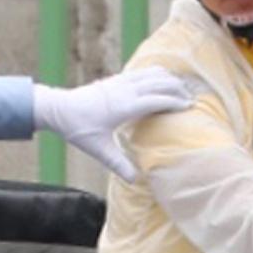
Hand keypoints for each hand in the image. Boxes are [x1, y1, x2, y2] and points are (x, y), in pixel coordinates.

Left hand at [31, 68, 192, 182]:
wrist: (59, 109)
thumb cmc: (79, 129)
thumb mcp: (99, 150)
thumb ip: (118, 165)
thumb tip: (135, 181)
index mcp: (124, 106)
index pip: (156, 100)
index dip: (175, 102)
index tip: (190, 107)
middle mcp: (125, 90)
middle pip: (159, 83)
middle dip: (177, 89)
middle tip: (192, 99)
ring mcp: (121, 82)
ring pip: (152, 74)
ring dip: (169, 79)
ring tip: (183, 88)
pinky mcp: (116, 79)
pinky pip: (142, 72)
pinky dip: (157, 73)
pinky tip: (163, 78)